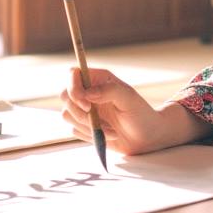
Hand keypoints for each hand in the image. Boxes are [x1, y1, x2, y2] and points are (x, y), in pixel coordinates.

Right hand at [60, 67, 212, 155]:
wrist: (147, 137)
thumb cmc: (141, 114)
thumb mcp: (129, 99)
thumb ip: (109, 91)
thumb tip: (87, 93)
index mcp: (99, 79)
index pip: (73, 74)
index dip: (74, 88)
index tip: (86, 104)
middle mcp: (89, 92)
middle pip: (65, 95)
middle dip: (79, 111)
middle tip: (96, 120)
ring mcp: (85, 109)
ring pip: (67, 114)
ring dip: (87, 126)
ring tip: (111, 130)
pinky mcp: (84, 126)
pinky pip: (74, 130)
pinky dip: (89, 135)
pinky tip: (108, 135)